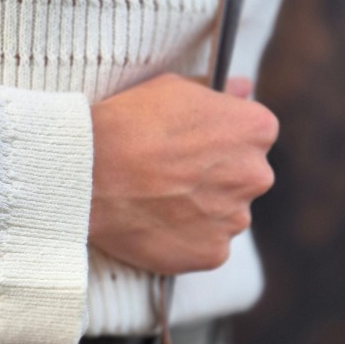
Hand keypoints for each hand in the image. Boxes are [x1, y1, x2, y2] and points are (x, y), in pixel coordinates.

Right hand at [88, 73, 278, 274]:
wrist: (88, 174)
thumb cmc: (128, 125)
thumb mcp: (174, 89)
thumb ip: (218, 93)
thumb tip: (243, 89)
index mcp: (256, 130)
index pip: (253, 137)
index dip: (220, 141)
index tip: (192, 147)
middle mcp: (256, 176)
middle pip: (243, 179)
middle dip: (216, 178)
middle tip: (172, 177)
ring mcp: (235, 220)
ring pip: (225, 216)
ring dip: (202, 211)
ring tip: (159, 203)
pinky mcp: (212, 254)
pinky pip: (206, 247)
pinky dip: (186, 241)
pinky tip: (158, 226)